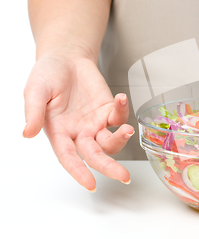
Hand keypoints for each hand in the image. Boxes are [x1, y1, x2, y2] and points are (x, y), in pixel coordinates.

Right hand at [23, 50, 133, 190]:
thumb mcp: (34, 91)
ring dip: (121, 139)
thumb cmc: (47, 75)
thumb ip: (34, 112)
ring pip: (111, 141)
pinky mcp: (108, 109)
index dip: (79, 172)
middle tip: (124, 177)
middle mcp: (79, 133)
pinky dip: (123, 110)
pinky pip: (119, 116)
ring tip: (127, 130)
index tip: (90, 185)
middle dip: (110, 167)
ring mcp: (96, 123)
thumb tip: (27, 133)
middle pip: (96, 156)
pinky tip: (121, 98)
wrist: (65, 58)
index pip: (69, 158)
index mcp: (59, 133)